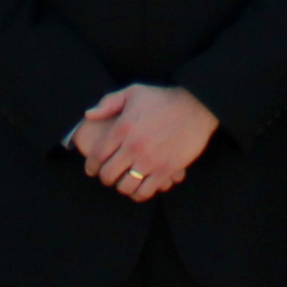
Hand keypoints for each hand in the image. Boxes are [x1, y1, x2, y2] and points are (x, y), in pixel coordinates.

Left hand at [76, 84, 217, 199]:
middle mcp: (133, 147)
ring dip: (122, 186)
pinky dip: (139, 193)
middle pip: (108, 174)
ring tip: (125, 181)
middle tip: (109, 175)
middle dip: (105, 177)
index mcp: (122, 128)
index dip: (91, 166)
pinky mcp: (165, 170)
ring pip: (125, 186)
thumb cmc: (164, 99)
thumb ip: (108, 103)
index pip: (98, 156)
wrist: (197, 107)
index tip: (92, 169)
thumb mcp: (134, 92)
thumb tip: (89, 115)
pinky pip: (145, 192)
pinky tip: (140, 187)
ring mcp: (150, 161)